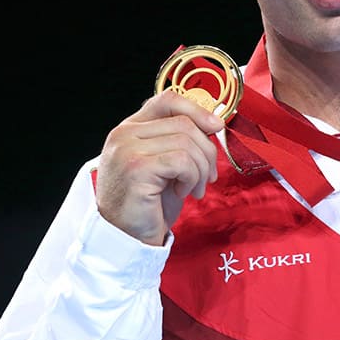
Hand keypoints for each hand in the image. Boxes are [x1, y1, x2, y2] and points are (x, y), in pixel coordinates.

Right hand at [95, 89, 223, 245]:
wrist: (126, 239)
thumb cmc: (148, 204)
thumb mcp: (165, 164)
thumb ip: (178, 140)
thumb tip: (213, 123)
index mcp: (129, 129)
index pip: (167, 100)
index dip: (197, 110)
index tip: (216, 126)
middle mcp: (124, 134)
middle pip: (184, 122)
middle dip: (206, 150)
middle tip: (208, 176)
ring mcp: (127, 150)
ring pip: (187, 142)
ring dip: (200, 169)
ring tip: (193, 189)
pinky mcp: (137, 169)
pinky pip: (183, 161)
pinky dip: (191, 177)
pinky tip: (182, 192)